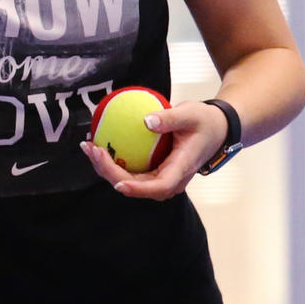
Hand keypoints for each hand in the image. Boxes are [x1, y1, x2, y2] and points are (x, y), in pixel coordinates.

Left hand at [80, 100, 228, 200]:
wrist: (216, 129)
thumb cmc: (205, 121)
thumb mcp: (191, 114)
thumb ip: (170, 118)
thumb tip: (146, 121)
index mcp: (182, 168)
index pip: (159, 186)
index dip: (137, 189)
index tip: (118, 183)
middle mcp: (171, 178)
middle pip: (137, 186)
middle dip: (110, 173)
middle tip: (91, 149)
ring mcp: (162, 176)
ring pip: (131, 181)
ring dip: (107, 168)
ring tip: (88, 146)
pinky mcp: (154, 170)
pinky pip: (130, 171)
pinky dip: (113, 160)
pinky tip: (98, 144)